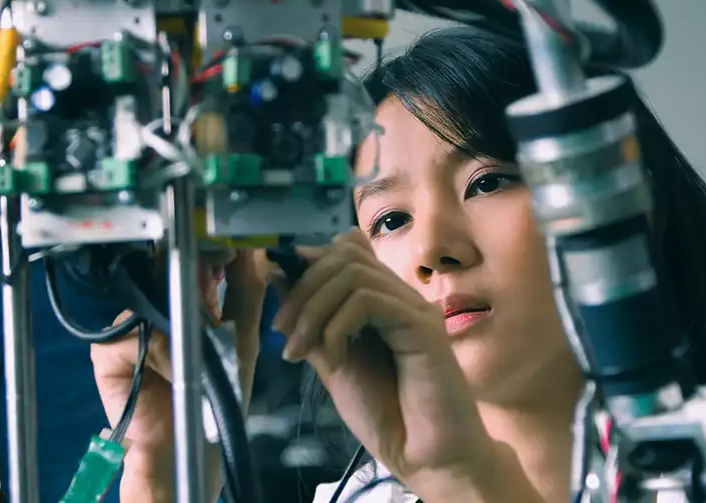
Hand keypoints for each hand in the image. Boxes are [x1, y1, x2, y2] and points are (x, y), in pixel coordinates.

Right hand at [91, 250, 273, 501]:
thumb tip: (252, 249)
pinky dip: (155, 350)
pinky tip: (173, 367)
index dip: (209, 253)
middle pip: (164, 274)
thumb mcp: (243, 340)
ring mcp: (130, 327)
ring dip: (177, 323)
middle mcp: (156, 310)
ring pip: (149, 303)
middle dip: (190, 275)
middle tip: (216, 280)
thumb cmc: (217, 397)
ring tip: (197, 350)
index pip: (191, 264)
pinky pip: (130, 334)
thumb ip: (247, 294)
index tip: (231, 248)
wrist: (189, 444)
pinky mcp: (108, 350)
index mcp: (188, 304)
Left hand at [273, 229, 498, 497]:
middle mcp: (401, 297)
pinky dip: (338, 327)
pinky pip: (368, 301)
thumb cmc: (387, 415)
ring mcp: (414, 309)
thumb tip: (280, 276)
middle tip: (284, 331)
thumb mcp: (333, 362)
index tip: (283, 302)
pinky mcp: (422, 325)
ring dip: (314, 309)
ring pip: (353, 272)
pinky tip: (337, 360)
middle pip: (345, 254)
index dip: (309, 263)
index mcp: (382, 302)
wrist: (425, 456)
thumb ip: (313, 321)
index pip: (348, 249)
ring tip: (301, 351)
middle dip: (303, 288)